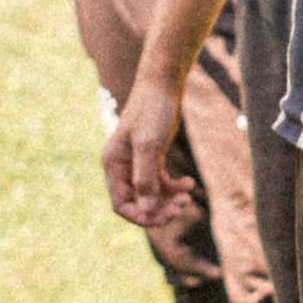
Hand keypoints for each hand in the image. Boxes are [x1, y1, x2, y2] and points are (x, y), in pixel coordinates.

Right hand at [104, 75, 195, 229]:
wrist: (163, 86)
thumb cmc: (152, 111)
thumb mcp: (148, 144)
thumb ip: (145, 178)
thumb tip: (145, 210)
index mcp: (113, 165)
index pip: (120, 204)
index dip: (140, 215)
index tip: (163, 215)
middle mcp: (122, 167)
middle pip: (137, 203)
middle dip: (159, 209)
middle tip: (181, 207)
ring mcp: (137, 164)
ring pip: (151, 196)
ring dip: (169, 200)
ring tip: (187, 195)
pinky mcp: (152, 159)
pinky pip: (162, 184)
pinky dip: (175, 187)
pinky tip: (189, 182)